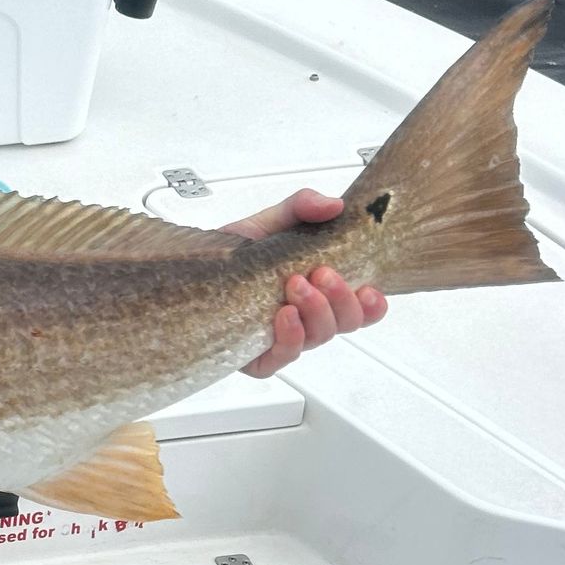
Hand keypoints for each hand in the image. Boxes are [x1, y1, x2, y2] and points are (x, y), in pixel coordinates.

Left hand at [228, 188, 387, 380]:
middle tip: (322, 273)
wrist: (191, 270)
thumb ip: (302, 207)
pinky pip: (283, 359)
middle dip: (340, 298)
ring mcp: (283, 338)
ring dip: (315, 311)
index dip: (373, 305)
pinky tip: (283, 316)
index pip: (360, 308)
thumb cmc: (233, 254)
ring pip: (319, 339)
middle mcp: (306, 317)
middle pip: (345, 323)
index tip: (369, 288)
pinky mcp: (257, 358)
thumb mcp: (270, 222)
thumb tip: (332, 205)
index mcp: (319, 291)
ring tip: (296, 286)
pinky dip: (290, 337)